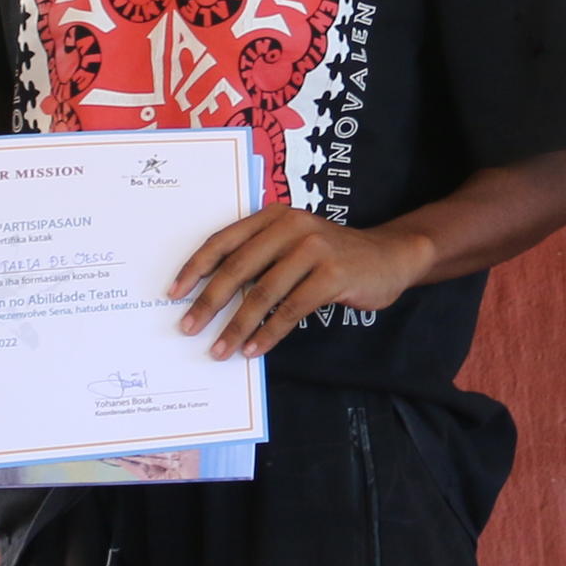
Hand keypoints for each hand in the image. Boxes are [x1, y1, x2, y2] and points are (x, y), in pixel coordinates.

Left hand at [172, 206, 438, 358]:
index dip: (196, 267)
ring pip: (263, 293)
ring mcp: (314, 249)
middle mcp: (291, 226)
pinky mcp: (333, 275)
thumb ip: (260, 257)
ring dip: (237, 326)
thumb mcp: (293, 244)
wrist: (390, 256)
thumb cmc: (332, 255)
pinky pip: (291, 309)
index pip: (224, 240)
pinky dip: (269, 333)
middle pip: (238, 268)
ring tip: (220, 350)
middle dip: (209, 302)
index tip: (175, 294)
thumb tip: (212, 296)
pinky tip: (254, 350)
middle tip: (188, 327)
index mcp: (274, 216)